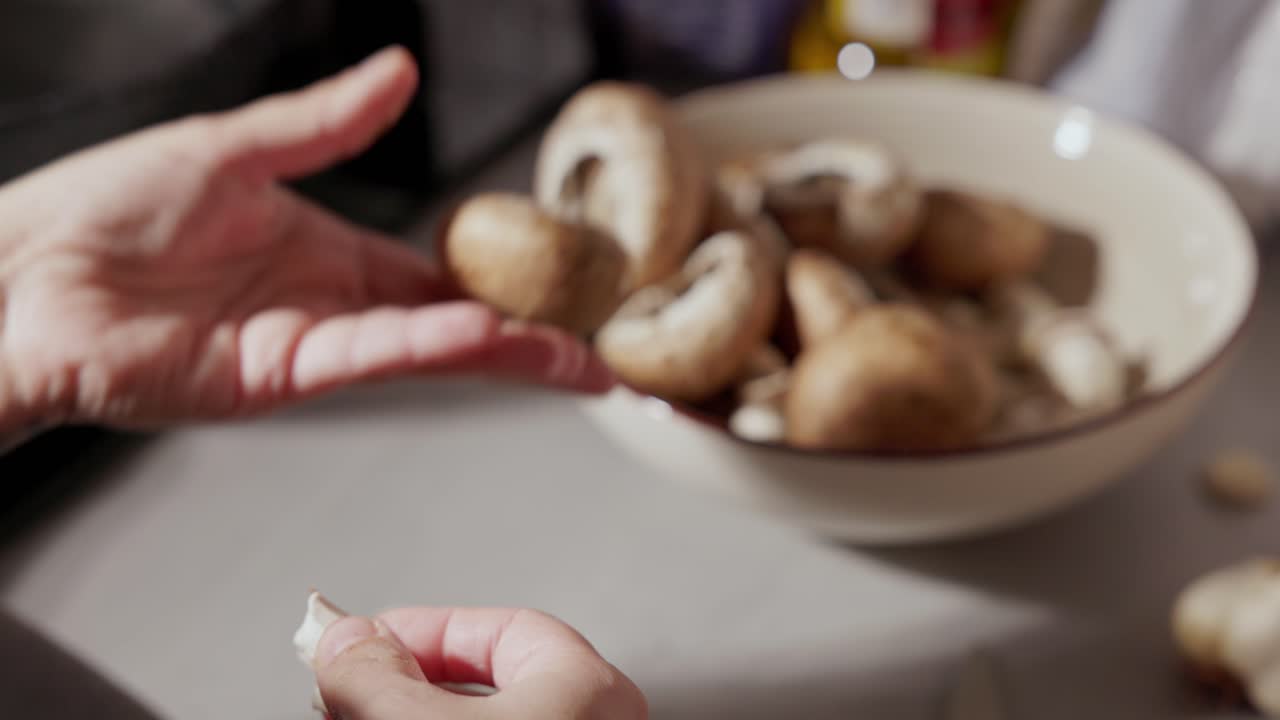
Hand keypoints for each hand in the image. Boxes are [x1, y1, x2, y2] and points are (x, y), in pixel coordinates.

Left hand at [0, 47, 611, 432]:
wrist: (19, 268)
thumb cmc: (101, 206)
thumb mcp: (234, 145)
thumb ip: (327, 121)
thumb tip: (400, 72)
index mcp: (322, 250)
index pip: (432, 272)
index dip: (497, 284)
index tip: (557, 289)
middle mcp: (326, 306)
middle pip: (447, 325)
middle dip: (525, 340)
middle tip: (597, 356)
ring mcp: (306, 346)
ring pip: (423, 349)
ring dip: (500, 355)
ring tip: (574, 363)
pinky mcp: (274, 376)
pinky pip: (366, 354)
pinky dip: (425, 345)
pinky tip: (480, 336)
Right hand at [315, 608, 647, 719]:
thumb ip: (378, 676)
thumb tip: (346, 640)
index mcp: (591, 687)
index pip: (504, 628)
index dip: (424, 630)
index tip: (365, 639)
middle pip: (491, 680)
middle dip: (412, 676)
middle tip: (352, 685)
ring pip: (489, 718)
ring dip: (418, 711)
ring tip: (359, 712)